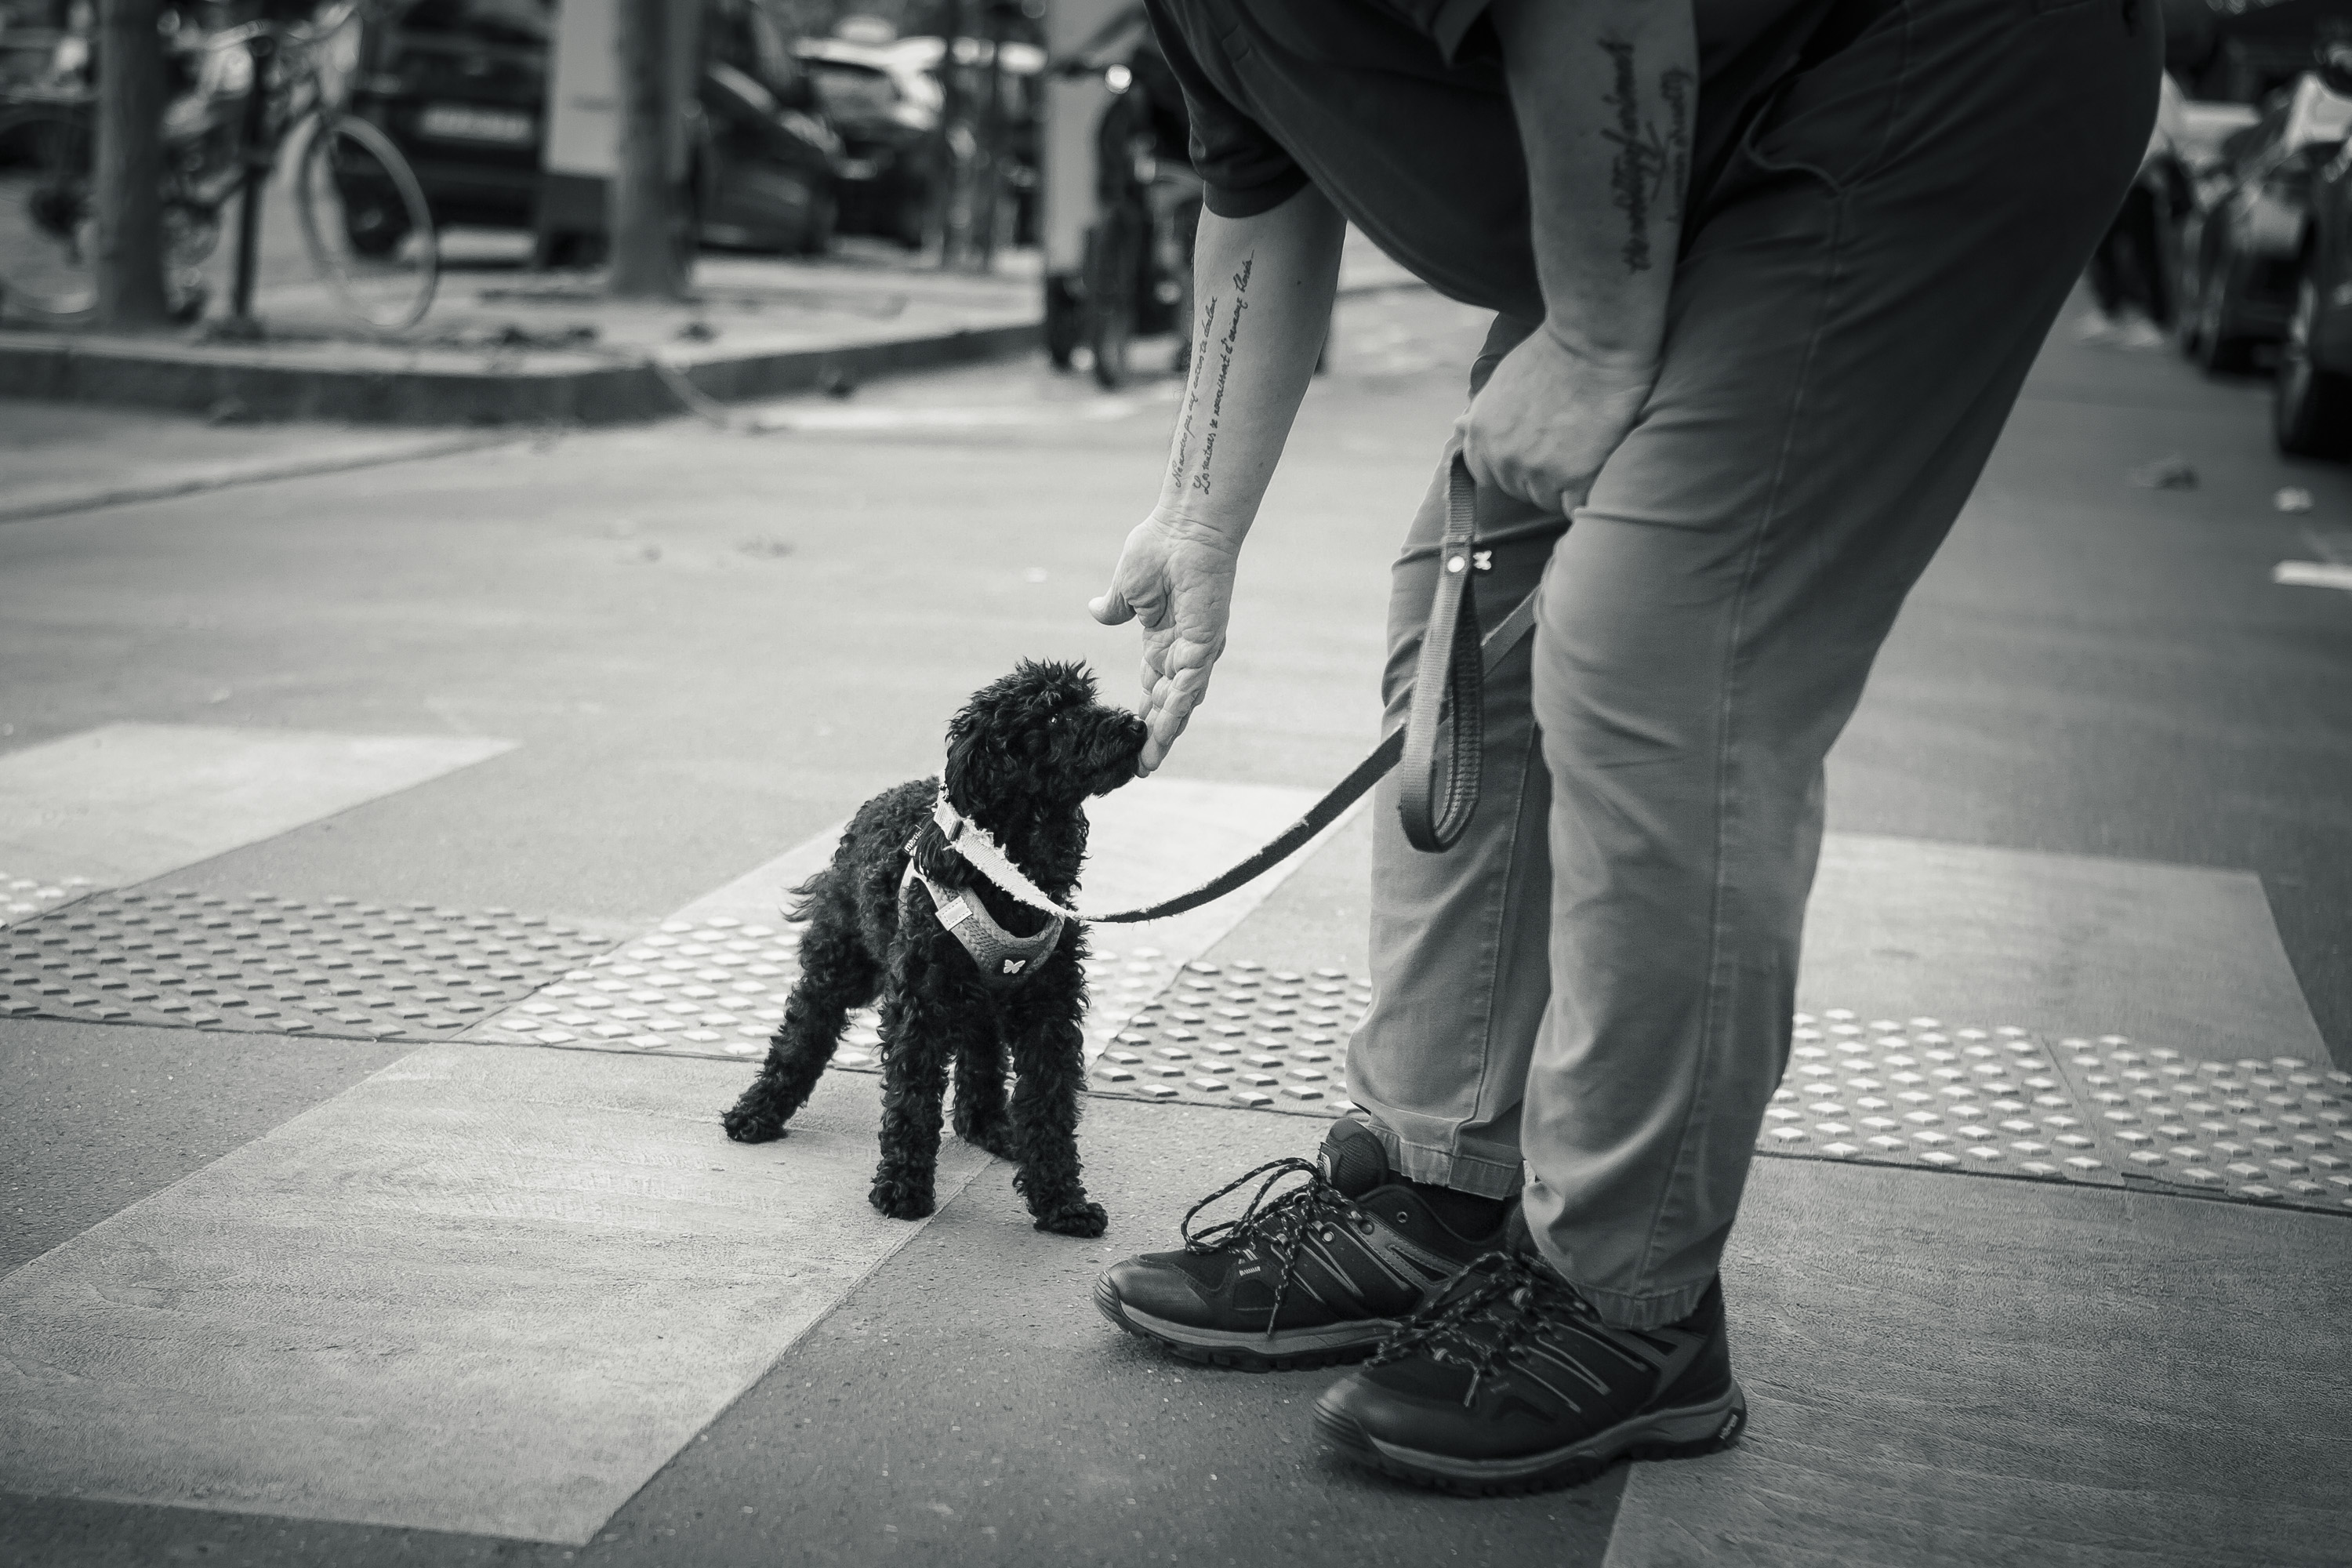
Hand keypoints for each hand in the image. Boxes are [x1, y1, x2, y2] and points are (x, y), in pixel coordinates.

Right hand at [1089, 514, 1239, 775]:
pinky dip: (1177, 711)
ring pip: (1179, 703)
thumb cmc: (1160, 547)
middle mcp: (1182, 650)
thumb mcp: (1127, 586)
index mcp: (1163, 639)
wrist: (1186, 527)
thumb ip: (1115, 606)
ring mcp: (1195, 649)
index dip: (1143, 714)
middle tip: (1138, 767)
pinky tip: (1162, 734)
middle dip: (1153, 735)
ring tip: (1147, 764)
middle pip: (1167, 704)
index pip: (1153, 686)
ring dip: (1164, 734)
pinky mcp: (1205, 644)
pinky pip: (1189, 685)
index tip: (1129, 739)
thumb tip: (1096, 612)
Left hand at [1461, 328, 1658, 517]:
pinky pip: (1575, 507)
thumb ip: (1481, 413)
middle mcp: (1502, 457)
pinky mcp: (1574, 478)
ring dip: (1566, 486)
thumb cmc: (1552, 353)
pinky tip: (1596, 471)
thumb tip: (1458, 427)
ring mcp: (1537, 470)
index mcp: (1480, 434)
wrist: (1592, 341)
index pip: (1485, 475)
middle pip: (1519, 490)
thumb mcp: (1501, 381)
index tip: (1534, 449)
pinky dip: (1586, 495)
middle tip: (1567, 445)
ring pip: (1548, 501)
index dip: (1512, 465)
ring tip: (1584, 452)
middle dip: (1540, 475)